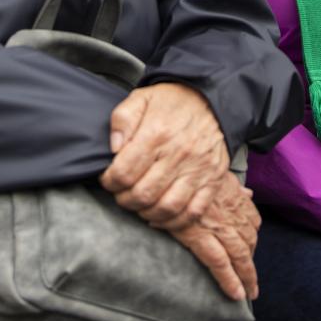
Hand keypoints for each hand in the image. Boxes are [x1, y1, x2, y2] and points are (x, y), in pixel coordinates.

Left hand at [100, 83, 228, 229]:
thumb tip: (114, 148)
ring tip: (139, 204)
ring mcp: (198, 169)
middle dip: (124, 199)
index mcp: (157, 133)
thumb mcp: (141, 98)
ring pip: (167, 208)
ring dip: (146, 213)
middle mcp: (179, 154)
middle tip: (121, 193)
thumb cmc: (172, 102)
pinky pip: (193, 212)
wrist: (211, 98)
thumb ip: (122, 120)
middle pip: (143, 194)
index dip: (109, 181)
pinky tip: (160, 215)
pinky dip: (174, 221)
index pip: (124, 173)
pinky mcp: (212, 179)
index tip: (108, 178)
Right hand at [166, 173, 261, 300]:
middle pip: (249, 242)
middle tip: (253, 283)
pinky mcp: (199, 235)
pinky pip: (219, 262)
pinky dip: (230, 279)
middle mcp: (230, 213)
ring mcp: (217, 225)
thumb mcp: (216, 171)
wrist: (169, 166)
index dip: (253, 236)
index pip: (252, 220)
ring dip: (247, 276)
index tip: (251, 248)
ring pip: (240, 255)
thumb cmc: (189, 167)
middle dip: (251, 264)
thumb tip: (248, 192)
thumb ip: (232, 186)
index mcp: (233, 197)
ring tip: (248, 293)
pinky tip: (236, 293)